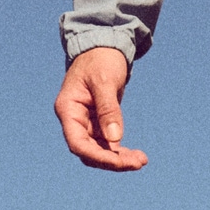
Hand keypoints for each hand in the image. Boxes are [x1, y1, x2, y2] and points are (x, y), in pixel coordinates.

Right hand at [55, 46, 148, 170]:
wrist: (103, 46)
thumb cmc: (100, 59)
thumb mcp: (105, 81)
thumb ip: (108, 109)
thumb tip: (115, 139)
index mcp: (68, 109)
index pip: (77, 143)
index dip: (97, 156)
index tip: (120, 162)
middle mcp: (74, 120)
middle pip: (88, 152)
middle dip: (112, 161)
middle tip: (139, 163)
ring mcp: (85, 122)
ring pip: (99, 151)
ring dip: (119, 159)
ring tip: (142, 160)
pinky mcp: (97, 122)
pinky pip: (106, 144)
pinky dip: (120, 151)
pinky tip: (137, 155)